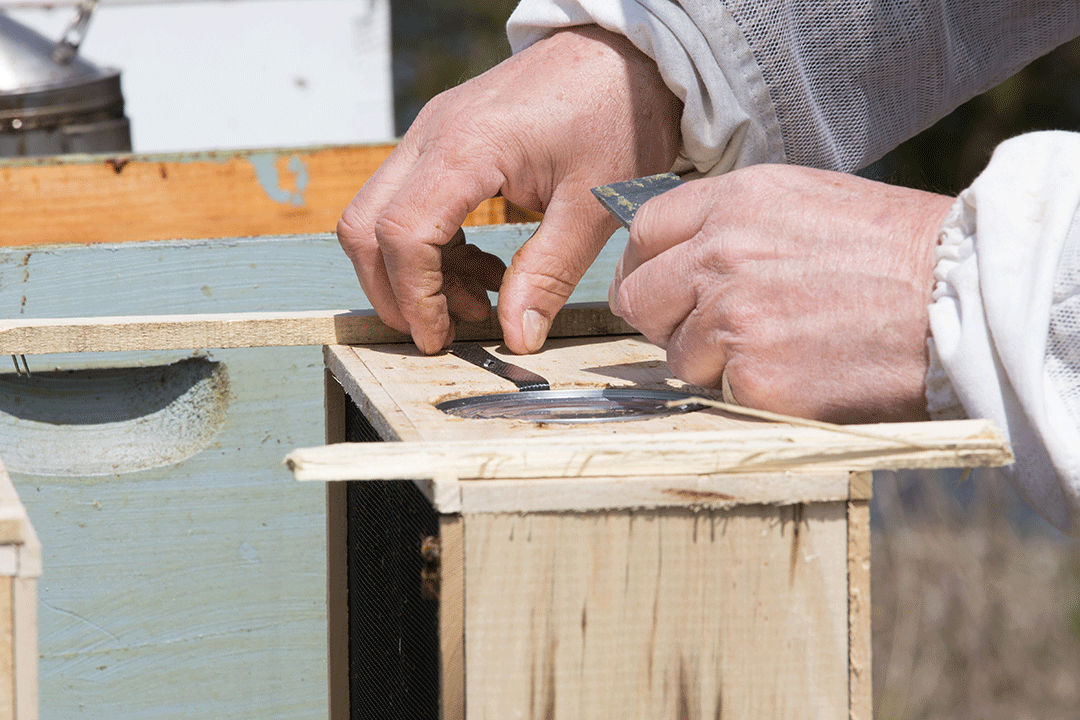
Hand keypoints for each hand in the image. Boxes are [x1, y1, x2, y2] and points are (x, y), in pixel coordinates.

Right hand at [338, 26, 681, 353]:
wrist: (627, 54)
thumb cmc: (618, 112)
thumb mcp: (594, 204)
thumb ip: (550, 274)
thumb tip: (516, 336)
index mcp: (468, 147)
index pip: (403, 234)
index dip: (414, 298)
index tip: (441, 339)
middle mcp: (433, 134)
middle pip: (366, 225)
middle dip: (391, 291)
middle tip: (439, 333)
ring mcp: (433, 133)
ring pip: (380, 214)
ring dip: (414, 272)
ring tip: (478, 304)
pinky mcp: (445, 139)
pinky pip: (411, 202)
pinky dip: (433, 248)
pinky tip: (484, 270)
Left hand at [608, 164, 954, 422]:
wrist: (963, 299)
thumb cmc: (896, 251)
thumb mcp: (807, 201)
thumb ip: (736, 223)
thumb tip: (685, 253)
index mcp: (734, 201)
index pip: (644, 232)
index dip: (644, 265)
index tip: (657, 285)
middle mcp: (720, 254)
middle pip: (638, 298)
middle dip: (664, 319)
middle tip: (706, 329)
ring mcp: (731, 317)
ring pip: (677, 354)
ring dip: (711, 362)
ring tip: (779, 348)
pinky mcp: (752, 376)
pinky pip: (718, 392)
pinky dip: (749, 392)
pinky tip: (798, 372)